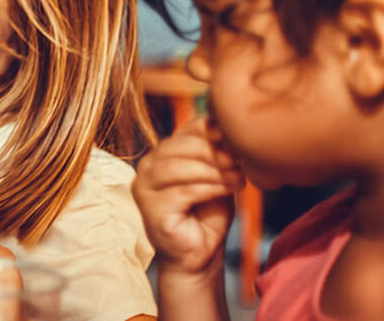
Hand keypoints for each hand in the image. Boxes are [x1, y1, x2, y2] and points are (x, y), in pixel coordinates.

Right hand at [133, 117, 244, 275]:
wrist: (200, 254)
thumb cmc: (208, 214)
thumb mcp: (216, 177)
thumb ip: (217, 155)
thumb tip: (230, 131)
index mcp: (163, 153)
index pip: (187, 129)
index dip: (213, 131)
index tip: (238, 140)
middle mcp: (147, 165)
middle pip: (180, 145)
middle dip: (213, 151)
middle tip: (239, 161)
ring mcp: (144, 187)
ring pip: (178, 167)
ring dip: (213, 171)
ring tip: (238, 177)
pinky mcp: (150, 208)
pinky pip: (183, 191)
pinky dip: (210, 188)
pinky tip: (229, 189)